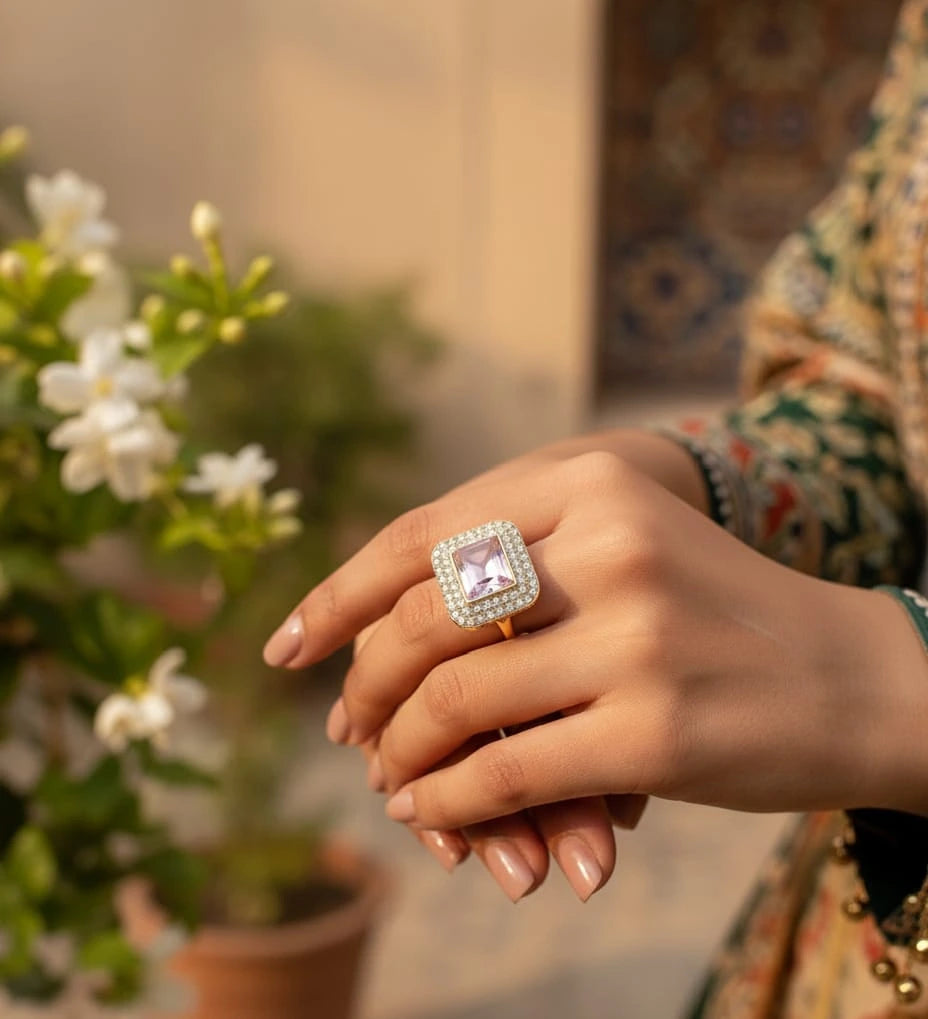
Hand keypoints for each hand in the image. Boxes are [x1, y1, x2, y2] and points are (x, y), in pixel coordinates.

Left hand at [286, 430, 690, 902]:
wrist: (851, 675)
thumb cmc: (715, 613)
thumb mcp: (622, 547)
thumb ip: (515, 558)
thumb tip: (373, 627)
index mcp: (588, 482)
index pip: (420, 535)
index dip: (337, 596)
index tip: (286, 647)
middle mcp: (608, 542)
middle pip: (421, 616)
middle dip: (364, 685)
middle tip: (347, 726)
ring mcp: (632, 637)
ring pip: (451, 698)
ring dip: (399, 750)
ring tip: (386, 775)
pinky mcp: (652, 730)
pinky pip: (500, 770)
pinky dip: (446, 798)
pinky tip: (429, 810)